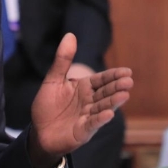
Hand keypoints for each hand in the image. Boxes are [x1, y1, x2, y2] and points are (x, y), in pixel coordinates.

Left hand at [28, 33, 132, 167]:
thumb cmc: (47, 106)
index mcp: (83, 88)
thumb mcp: (53, 80)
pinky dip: (100, 119)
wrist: (39, 132)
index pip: (101, 80)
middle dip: (116, 87)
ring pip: (102, 107)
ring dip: (113, 102)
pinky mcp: (83, 131)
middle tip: (128, 81)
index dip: (113, 75)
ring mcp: (88, 117)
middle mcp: (89, 101)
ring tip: (124, 94)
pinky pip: (93, 123)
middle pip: (105, 93)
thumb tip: (70, 35)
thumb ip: (62, 60)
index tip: (127, 71)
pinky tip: (109, 114)